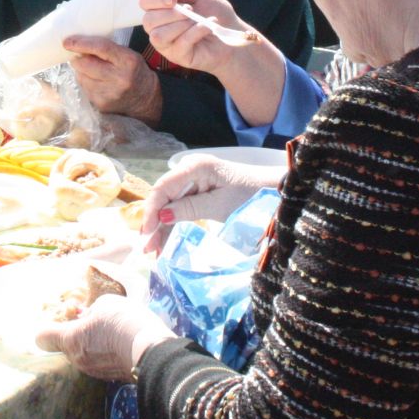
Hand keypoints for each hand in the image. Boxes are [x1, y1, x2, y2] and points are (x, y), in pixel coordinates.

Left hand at [34, 293, 174, 381]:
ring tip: (112, 330)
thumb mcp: (105, 304)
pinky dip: (106, 354)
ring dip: (92, 343)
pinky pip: (100, 363)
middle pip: (66, 345)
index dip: (49, 327)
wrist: (152, 350)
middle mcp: (77, 360)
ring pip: (84, 355)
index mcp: (70, 340)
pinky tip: (121, 343)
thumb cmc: (124, 321)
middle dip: (76, 332)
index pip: (42, 338)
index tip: (64, 319)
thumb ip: (89, 311)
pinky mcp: (110, 378)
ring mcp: (94, 372)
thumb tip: (85, 316)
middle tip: (93, 319)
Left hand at [63, 36, 161, 125]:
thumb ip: (106, 49)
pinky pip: (84, 88)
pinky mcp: (102, 104)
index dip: (81, 43)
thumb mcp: (128, 54)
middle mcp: (119, 78)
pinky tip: (95, 81)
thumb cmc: (134, 71)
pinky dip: (85, 81)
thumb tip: (79, 44)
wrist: (145, 99)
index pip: (100, 48)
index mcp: (127, 61)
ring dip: (81, 70)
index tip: (67, 41)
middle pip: (86, 64)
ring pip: (81, 77)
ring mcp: (109, 94)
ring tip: (91, 70)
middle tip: (78, 55)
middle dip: (78, 58)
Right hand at [139, 0, 253, 79]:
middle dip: (170, 13)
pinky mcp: (178, 57)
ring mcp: (167, 44)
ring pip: (158, 35)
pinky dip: (195, 32)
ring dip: (180, 24)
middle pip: (148, 20)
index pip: (144, 1)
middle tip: (190, 10)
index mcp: (161, 10)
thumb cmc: (215, 12)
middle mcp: (159, 27)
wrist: (232, 32)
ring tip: (197, 20)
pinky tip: (207, 28)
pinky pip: (179, 44)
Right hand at [139, 153, 283, 251]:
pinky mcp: (197, 193)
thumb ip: (189, 209)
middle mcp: (189, 171)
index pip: (163, 188)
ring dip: (160, 228)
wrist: (273, 192)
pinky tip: (163, 243)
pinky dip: (172, 226)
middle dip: (153, 223)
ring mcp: (192, 182)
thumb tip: (161, 216)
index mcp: (194, 167)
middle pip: (163, 197)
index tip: (146, 233)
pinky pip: (179, 209)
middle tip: (146, 248)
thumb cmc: (250, 196)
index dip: (151, 210)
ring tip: (152, 251)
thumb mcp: (220, 205)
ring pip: (168, 206)